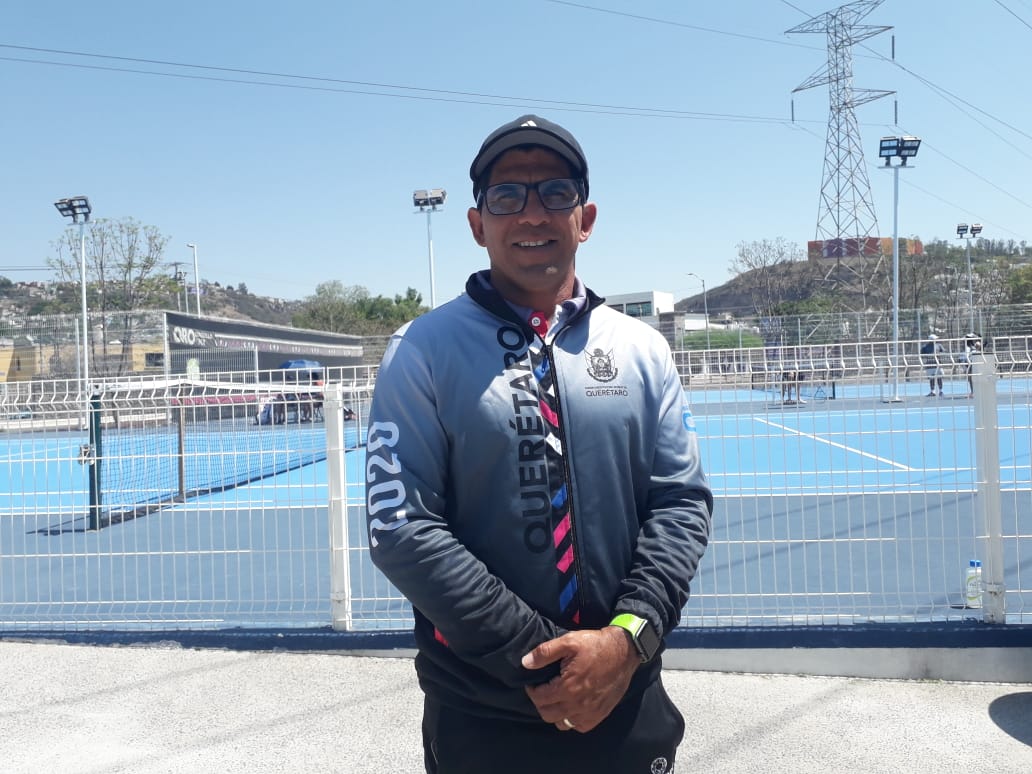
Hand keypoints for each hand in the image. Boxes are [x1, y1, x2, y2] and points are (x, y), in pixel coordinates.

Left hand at [521, 627, 639, 732]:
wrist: (624, 651)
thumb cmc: (595, 645)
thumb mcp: (568, 641)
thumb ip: (544, 653)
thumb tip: (525, 663)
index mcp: (568, 687)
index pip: (540, 699)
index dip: (532, 691)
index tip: (533, 683)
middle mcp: (578, 704)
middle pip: (548, 715)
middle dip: (540, 704)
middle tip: (542, 691)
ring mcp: (590, 711)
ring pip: (563, 724)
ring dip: (555, 714)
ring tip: (556, 699)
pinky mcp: (600, 714)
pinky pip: (579, 726)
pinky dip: (572, 720)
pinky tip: (571, 707)